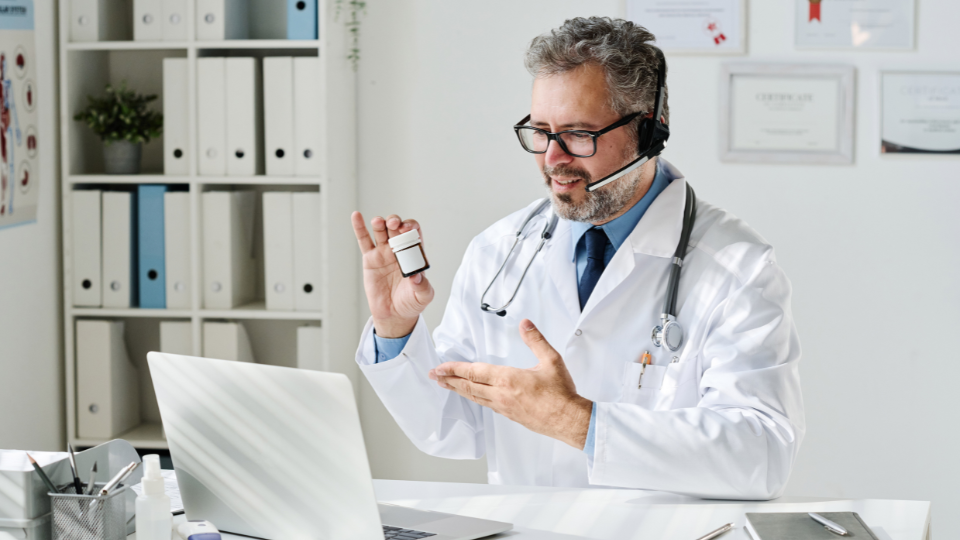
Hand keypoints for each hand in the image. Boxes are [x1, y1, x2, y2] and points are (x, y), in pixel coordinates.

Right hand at [351, 211, 434, 337]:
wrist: (394, 314)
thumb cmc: (411, 303)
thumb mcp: (422, 296)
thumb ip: (423, 286)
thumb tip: (417, 276)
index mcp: (414, 254)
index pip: (414, 234)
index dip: (411, 228)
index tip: (408, 229)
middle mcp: (399, 249)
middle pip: (396, 228)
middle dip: (395, 223)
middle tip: (394, 225)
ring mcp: (384, 252)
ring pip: (381, 231)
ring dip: (380, 223)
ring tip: (378, 222)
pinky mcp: (370, 259)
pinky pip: (364, 240)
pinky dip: (359, 227)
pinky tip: (356, 216)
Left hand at [429, 319, 592, 448]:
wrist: (569, 420)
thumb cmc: (561, 393)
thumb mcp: (551, 360)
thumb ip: (536, 340)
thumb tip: (525, 323)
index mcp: (508, 379)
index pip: (474, 373)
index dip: (454, 369)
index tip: (440, 368)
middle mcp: (501, 395)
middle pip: (468, 387)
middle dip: (449, 380)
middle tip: (434, 376)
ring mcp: (504, 408)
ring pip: (475, 398)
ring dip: (458, 390)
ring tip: (446, 385)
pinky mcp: (510, 416)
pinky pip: (486, 405)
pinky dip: (474, 398)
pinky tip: (473, 396)